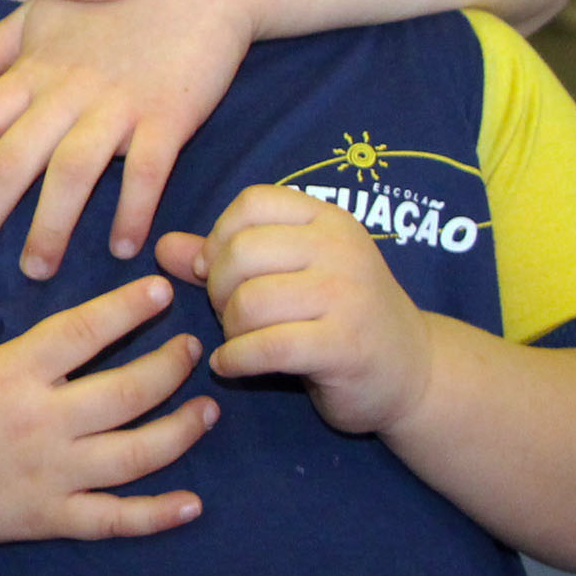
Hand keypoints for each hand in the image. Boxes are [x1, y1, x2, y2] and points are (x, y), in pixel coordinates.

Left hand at [0, 0, 256, 277]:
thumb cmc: (115, 0)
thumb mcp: (39, 18)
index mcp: (31, 71)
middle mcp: (66, 91)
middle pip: (12, 159)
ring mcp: (118, 104)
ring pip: (72, 172)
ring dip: (51, 225)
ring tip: (36, 270)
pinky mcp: (169, 115)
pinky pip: (148, 170)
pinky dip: (134, 209)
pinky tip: (125, 248)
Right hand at [0, 251, 213, 563]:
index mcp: (12, 373)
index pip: (83, 332)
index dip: (126, 308)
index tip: (161, 290)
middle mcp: (39, 423)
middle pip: (126, 392)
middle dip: (169, 367)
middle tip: (192, 349)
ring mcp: (49, 474)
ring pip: (134, 455)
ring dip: (180, 431)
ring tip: (207, 410)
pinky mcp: (48, 517)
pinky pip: (113, 519)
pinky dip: (156, 516)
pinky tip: (193, 504)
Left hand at [157, 185, 432, 436]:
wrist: (415, 373)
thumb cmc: (340, 318)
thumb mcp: (290, 275)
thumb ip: (225, 257)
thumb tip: (161, 247)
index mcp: (328, 220)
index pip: (253, 203)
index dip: (220, 236)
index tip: (216, 270)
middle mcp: (341, 249)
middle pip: (241, 252)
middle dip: (218, 289)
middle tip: (228, 314)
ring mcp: (347, 295)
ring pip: (249, 301)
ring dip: (228, 329)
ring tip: (239, 341)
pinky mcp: (345, 345)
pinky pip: (265, 347)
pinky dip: (235, 360)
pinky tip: (232, 366)